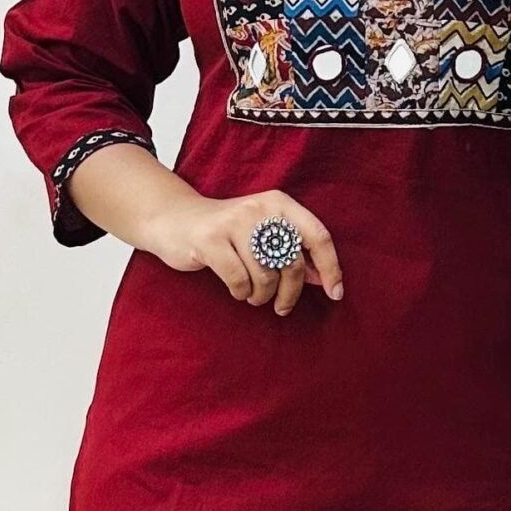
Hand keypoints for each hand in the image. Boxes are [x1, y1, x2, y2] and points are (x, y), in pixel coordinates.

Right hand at [149, 188, 344, 315]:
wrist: (175, 221)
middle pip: (292, 262)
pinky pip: (239, 280)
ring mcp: (234, 222)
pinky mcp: (210, 239)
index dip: (330, 268)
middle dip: (289, 293)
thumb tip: (324, 279)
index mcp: (279, 204)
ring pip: (265, 276)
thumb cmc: (227, 235)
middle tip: (280, 306)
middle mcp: (260, 208)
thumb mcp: (264, 237)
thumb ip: (293, 254)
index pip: (317, 236)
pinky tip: (236, 290)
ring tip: (251, 294)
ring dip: (260, 295)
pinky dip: (241, 293)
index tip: (335, 293)